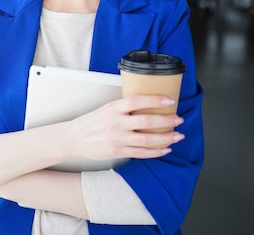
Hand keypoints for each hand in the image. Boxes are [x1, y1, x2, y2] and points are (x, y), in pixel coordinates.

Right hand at [65, 95, 183, 160]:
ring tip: (177, 135)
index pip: (136, 101)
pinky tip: (165, 149)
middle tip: (178, 119)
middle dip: (166, 121)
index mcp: (112, 108)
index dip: (154, 100)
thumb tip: (149, 105)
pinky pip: (141, 153)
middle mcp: (115, 123)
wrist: (74, 138)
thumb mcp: (106, 109)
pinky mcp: (117, 151)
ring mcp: (117, 138)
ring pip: (147, 139)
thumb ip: (124, 108)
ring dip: (166, 138)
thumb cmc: (92, 122)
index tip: (169, 101)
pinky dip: (156, 152)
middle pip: (146, 121)